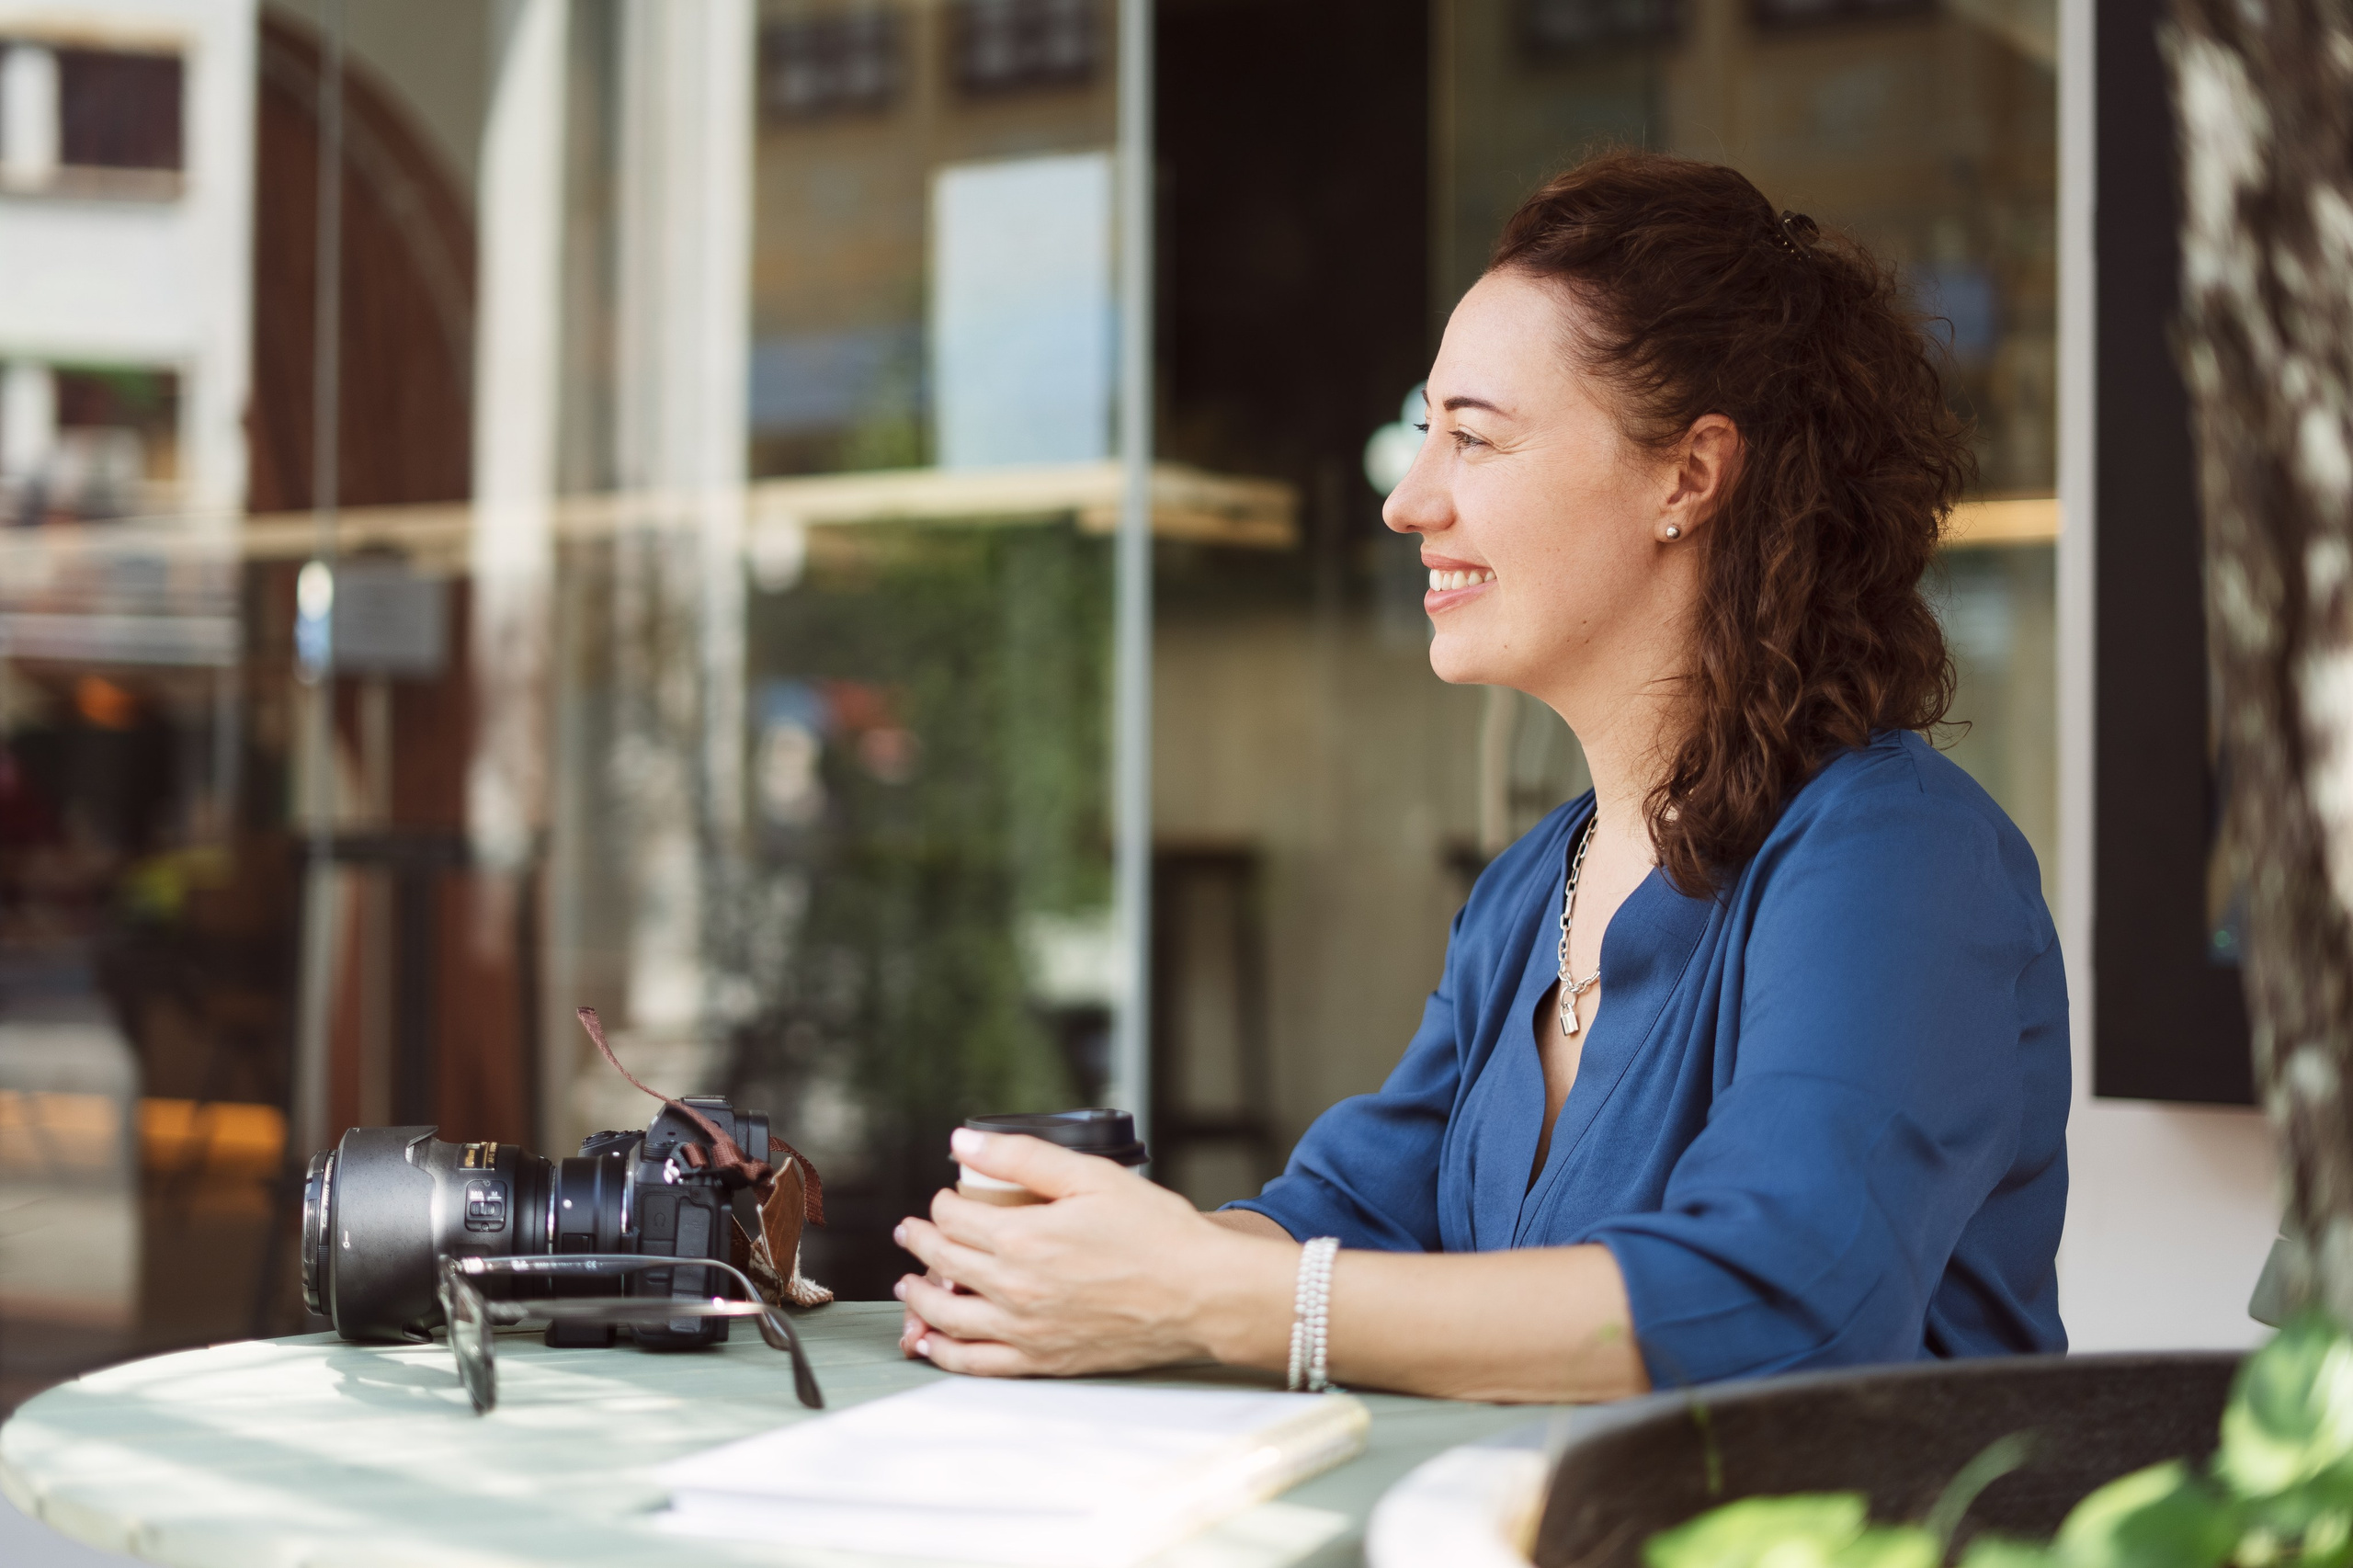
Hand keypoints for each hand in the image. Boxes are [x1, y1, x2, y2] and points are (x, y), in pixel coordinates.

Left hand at [893, 1128, 1290, 1377]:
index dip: (943, 1202)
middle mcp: (1014, 1288)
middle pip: (944, 1263)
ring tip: (909, 1285)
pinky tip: (930, 1344)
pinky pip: (975, 1363)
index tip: (947, 1197)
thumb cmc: (1157, 1233)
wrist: (1201, 1295)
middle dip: (921, 1242)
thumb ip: (1022, 1157)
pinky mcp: (1043, 1360)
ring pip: (947, 1317)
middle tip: (911, 1232)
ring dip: (919, 1297)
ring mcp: (1026, 1329)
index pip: (955, 1217)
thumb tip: (964, 1140)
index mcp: (1022, 1238)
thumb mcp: (1091, 1176)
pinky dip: (943, 1353)